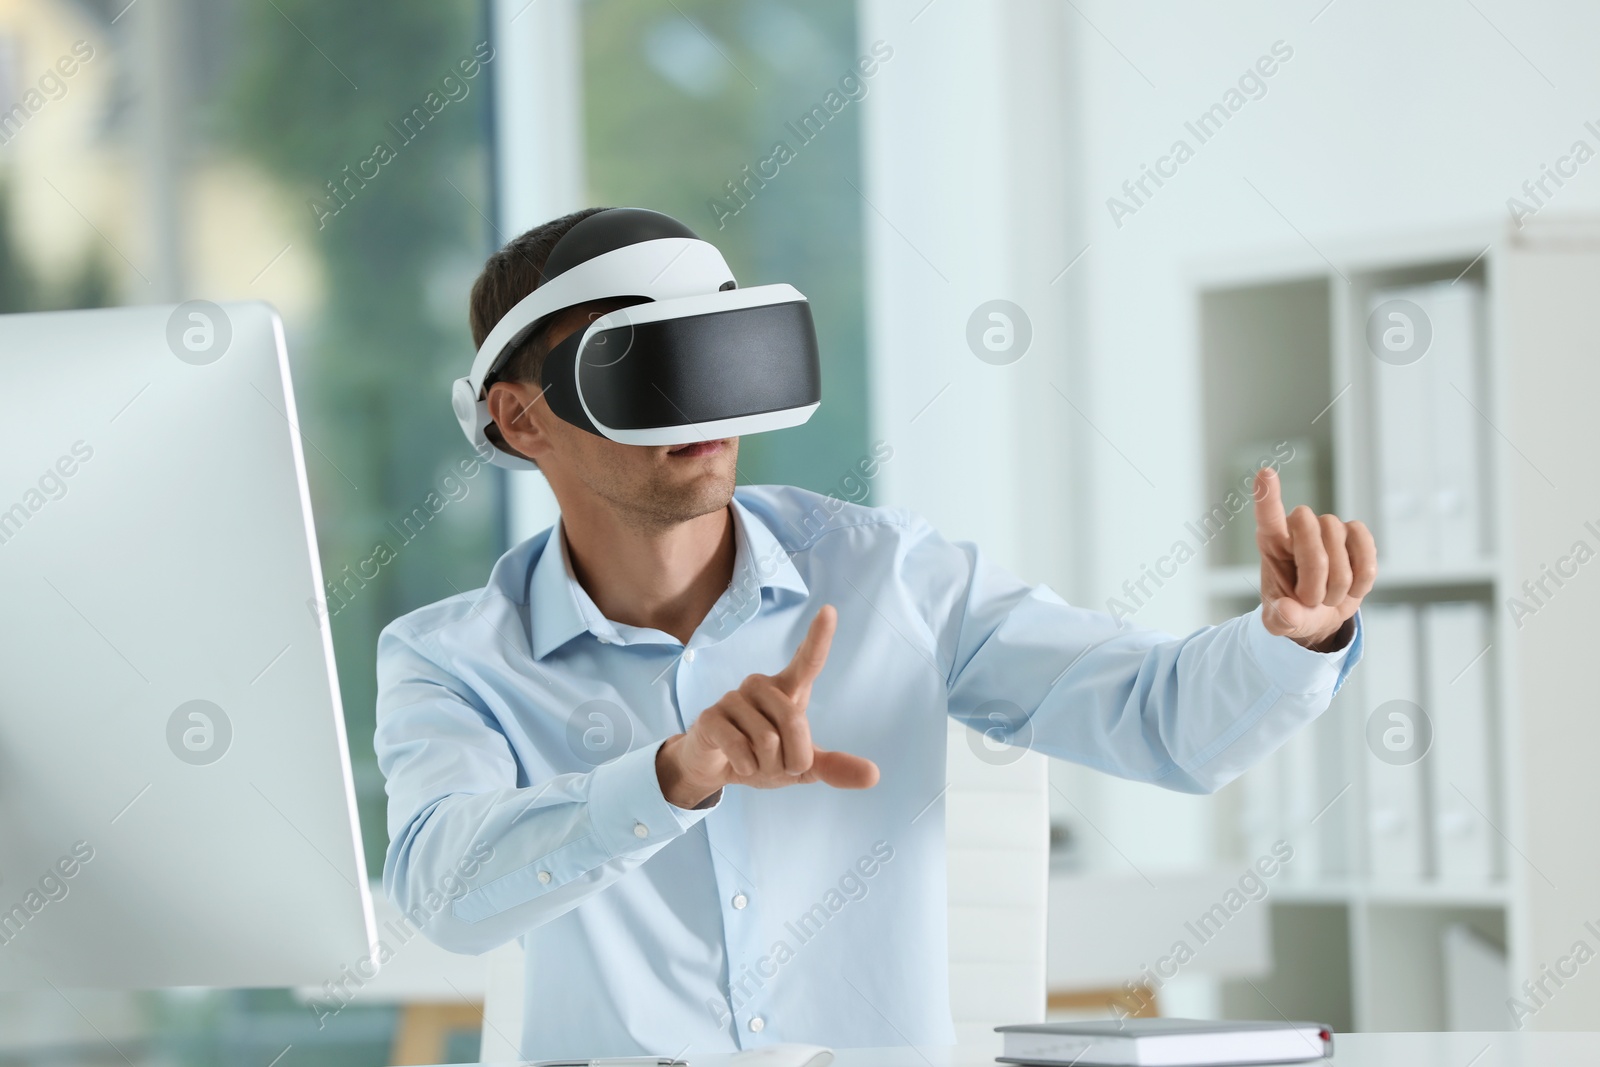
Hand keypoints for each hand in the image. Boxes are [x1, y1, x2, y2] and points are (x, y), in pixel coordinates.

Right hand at [656, 604, 880, 808]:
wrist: (716, 770)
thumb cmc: (762, 757)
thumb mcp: (801, 767)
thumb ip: (834, 767)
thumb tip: (874, 776)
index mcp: (788, 691)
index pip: (808, 661)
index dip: (818, 637)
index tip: (829, 611)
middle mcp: (761, 686)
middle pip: (794, 720)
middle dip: (794, 758)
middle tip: (781, 767)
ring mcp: (733, 698)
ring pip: (767, 739)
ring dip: (766, 766)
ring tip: (754, 763)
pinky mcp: (710, 717)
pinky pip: (739, 746)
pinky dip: (746, 766)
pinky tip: (739, 764)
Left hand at [1253, 466, 1376, 650]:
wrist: (1322, 615)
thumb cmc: (1294, 610)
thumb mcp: (1279, 622)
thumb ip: (1280, 619)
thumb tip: (1287, 611)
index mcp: (1272, 544)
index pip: (1268, 515)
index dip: (1268, 496)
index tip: (1266, 474)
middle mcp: (1299, 529)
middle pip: (1309, 527)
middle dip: (1314, 570)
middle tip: (1312, 599)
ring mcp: (1329, 530)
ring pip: (1338, 539)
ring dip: (1338, 582)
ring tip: (1329, 598)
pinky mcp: (1356, 537)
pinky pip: (1366, 547)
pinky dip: (1362, 576)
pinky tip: (1353, 588)